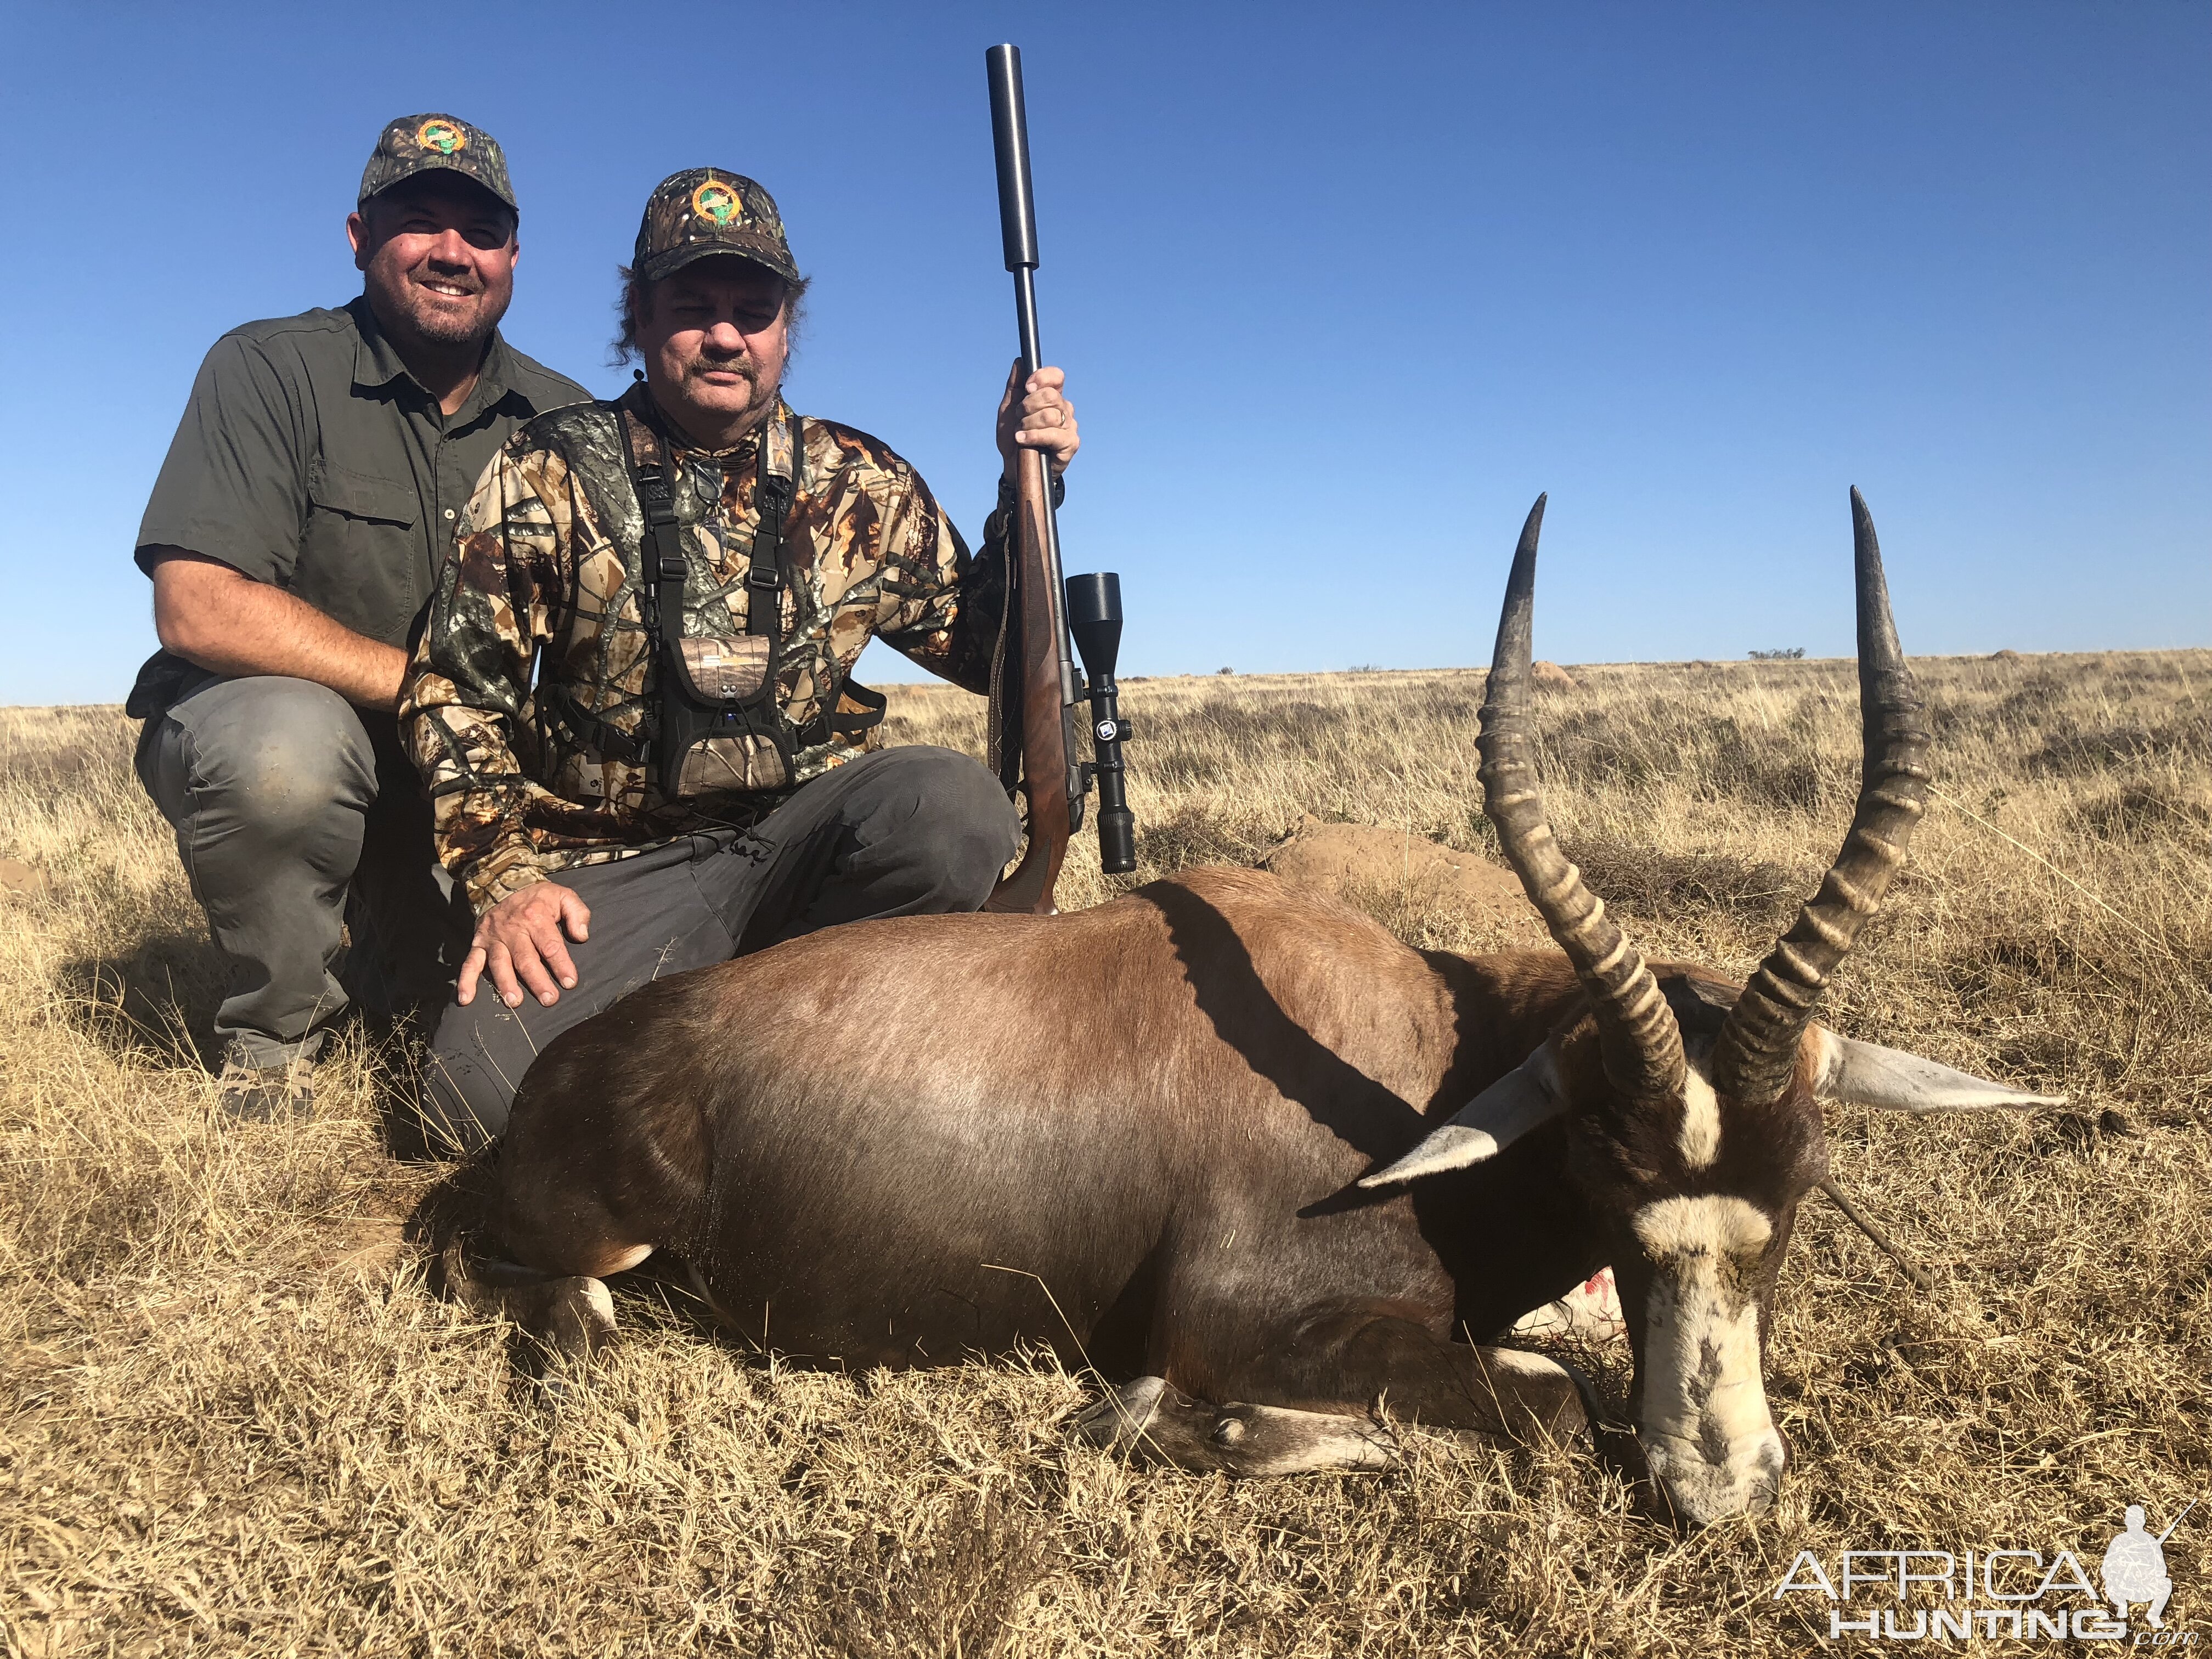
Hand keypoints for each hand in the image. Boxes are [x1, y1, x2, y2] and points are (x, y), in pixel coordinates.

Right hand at [457, 881, 590, 1009]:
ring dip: (505, 984)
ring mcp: (494, 939)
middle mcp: (513, 930)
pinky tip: (466, 998)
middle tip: (548, 999)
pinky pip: (470, 962)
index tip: (569, 982)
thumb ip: (577, 914)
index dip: (561, 965)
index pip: (550, 945)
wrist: (502, 884)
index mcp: (536, 918)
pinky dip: (466, 981)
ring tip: (514, 1002)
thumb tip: (582, 936)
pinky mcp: (478, 944)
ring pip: (499, 963)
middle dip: (537, 980)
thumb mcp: (563, 896)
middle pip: (525, 959)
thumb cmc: (538, 897)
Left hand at [996, 361, 1079, 478]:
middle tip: (1019, 417)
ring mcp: (1069, 426)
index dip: (1042, 378)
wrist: (1014, 467)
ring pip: (1050, 415)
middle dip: (1028, 406)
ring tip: (1020, 432)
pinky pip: (1053, 434)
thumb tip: (1019, 362)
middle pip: (1050, 395)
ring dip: (1028, 424)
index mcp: (1052, 396)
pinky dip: (1034, 436)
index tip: (1027, 387)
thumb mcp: (1007, 409)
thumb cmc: (1013, 437)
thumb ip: (1014, 386)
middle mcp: (1064, 409)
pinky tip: (1022, 440)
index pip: (1056, 377)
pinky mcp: (1071, 444)